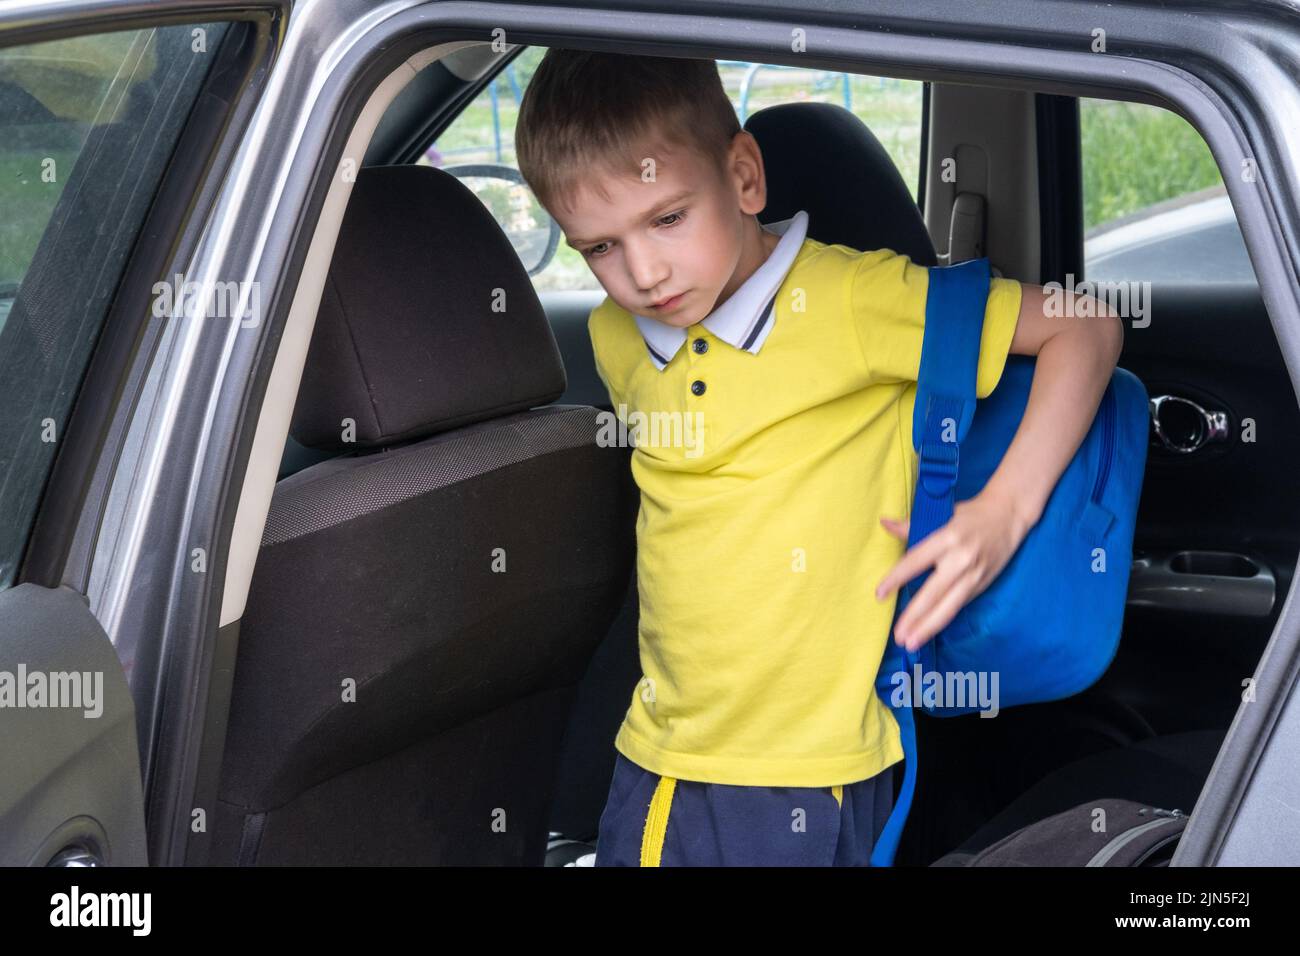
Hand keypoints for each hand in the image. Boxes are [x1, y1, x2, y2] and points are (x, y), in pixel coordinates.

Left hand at [874, 489, 1031, 651]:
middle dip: (914, 616)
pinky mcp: (982, 585)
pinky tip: (929, 630)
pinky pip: (959, 605)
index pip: (916, 561)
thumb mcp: (942, 515)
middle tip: (898, 636)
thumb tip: (884, 524)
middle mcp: (961, 559)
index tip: (880, 594)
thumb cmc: (971, 514)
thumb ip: (912, 526)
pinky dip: (944, 619)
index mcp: (947, 538)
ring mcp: (974, 575)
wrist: (1009, 516)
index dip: (897, 579)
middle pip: (933, 592)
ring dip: (929, 627)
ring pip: (949, 606)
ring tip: (912, 642)